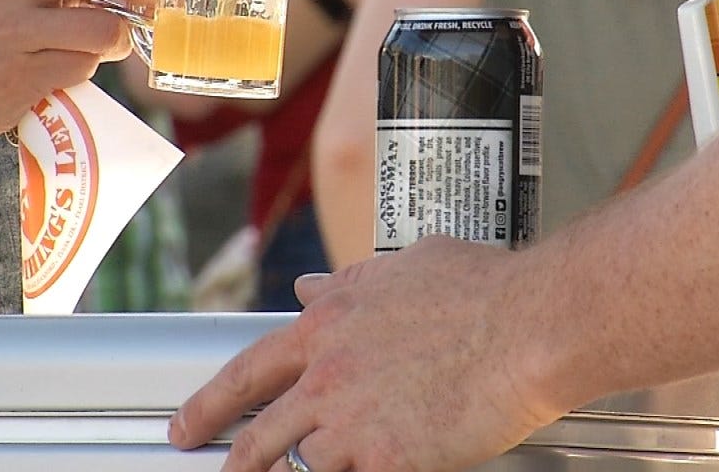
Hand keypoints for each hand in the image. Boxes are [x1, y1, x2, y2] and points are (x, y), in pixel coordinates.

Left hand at [169, 236, 562, 471]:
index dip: (212, 402)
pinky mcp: (386, 460)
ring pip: (303, 465)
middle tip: (223, 470)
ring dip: (302, 471)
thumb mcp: (405, 266)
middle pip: (262, 432)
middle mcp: (329, 375)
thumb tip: (314, 286)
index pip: (249, 370)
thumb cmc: (482, 289)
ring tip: (308, 471)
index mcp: (328, 326)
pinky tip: (364, 470)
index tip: (190, 422)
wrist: (528, 325)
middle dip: (236, 460)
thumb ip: (351, 281)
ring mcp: (353, 422)